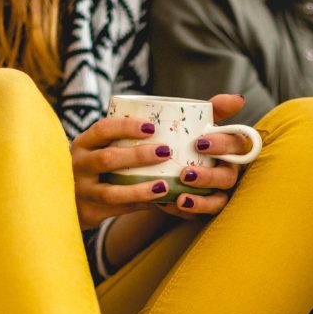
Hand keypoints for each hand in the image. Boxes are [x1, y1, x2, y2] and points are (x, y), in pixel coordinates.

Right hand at [70, 94, 248, 227]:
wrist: (77, 196)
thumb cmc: (116, 159)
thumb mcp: (123, 140)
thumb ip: (172, 120)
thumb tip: (236, 99)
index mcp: (86, 141)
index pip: (103, 129)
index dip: (126, 127)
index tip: (152, 126)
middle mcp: (79, 164)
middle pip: (109, 159)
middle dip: (138, 157)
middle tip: (166, 153)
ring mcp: (82, 190)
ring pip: (111, 192)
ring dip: (140, 189)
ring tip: (165, 186)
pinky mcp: (89, 213)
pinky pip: (118, 211)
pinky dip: (142, 207)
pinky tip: (162, 204)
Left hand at [157, 94, 249, 219]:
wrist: (172, 163)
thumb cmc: (194, 140)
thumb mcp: (202, 122)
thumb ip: (217, 109)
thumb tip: (239, 99)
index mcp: (233, 150)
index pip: (237, 146)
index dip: (222, 145)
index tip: (199, 142)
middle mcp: (231, 173)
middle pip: (228, 177)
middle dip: (208, 177)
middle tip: (185, 174)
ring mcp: (221, 194)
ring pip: (220, 202)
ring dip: (201, 202)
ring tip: (181, 199)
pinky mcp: (207, 211)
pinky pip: (200, 217)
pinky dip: (184, 213)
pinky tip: (167, 206)